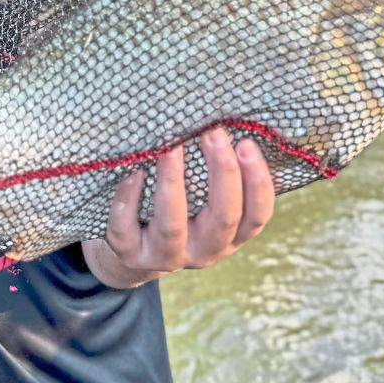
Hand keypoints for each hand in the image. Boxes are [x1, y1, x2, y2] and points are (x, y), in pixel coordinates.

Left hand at [82, 129, 274, 288]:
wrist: (138, 250)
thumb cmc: (182, 212)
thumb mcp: (207, 204)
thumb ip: (220, 178)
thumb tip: (227, 126)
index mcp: (231, 236)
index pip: (257, 215)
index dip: (257, 182)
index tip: (246, 142)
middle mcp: (204, 251)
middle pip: (223, 218)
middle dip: (222, 173)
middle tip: (213, 133)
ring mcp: (167, 256)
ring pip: (172, 225)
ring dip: (172, 181)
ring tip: (171, 146)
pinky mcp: (131, 254)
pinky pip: (126, 228)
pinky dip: (128, 197)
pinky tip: (133, 170)